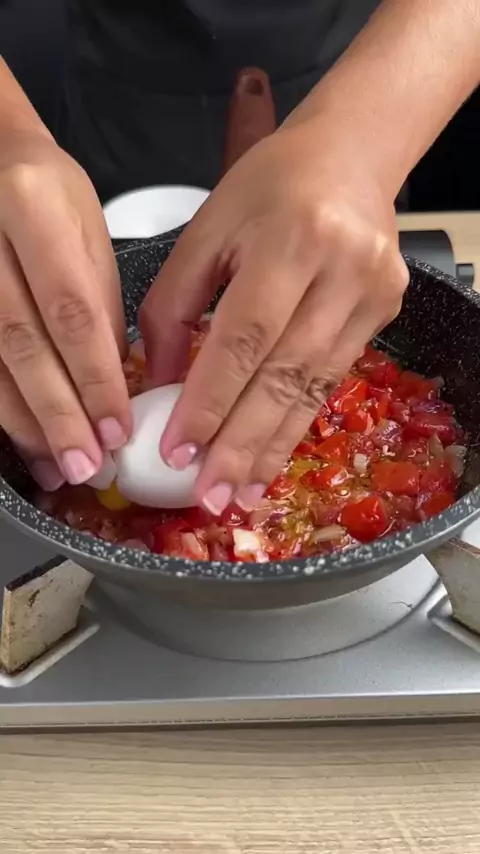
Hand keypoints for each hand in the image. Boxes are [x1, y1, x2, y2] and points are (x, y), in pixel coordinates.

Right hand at [0, 130, 129, 488]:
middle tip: (88, 465)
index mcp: (31, 207)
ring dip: (26, 424)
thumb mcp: (86, 232)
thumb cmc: (44, 192)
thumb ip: (98, 306)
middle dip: (58, 415)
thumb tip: (112, 384)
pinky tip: (23, 443)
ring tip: (58, 467)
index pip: (71, 309)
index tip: (117, 427)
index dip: (95, 377)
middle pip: (22, 344)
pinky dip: (2, 410)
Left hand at [140, 121, 408, 514]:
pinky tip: (270, 454)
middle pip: (285, 374)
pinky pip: (331, 381)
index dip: (210, 400)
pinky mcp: (384, 314)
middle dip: (243, 444)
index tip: (178, 451)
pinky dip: (296, 421)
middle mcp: (342, 270)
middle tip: (210, 496)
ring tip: (240, 494)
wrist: (352, 155)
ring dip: (272, 447)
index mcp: (291, 237)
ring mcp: (372, 295)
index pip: (244, 337)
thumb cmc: (270, 184)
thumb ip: (173, 306)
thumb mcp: (206, 230)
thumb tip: (155, 383)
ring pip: (313, 389)